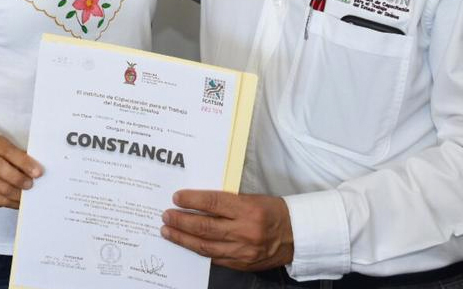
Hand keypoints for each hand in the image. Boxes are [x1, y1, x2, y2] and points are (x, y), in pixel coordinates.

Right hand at [0, 134, 42, 208]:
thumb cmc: (4, 157)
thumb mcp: (13, 150)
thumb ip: (24, 157)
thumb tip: (38, 170)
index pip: (7, 151)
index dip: (23, 162)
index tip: (37, 172)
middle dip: (17, 178)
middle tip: (31, 184)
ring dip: (16, 193)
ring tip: (28, 195)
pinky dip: (12, 202)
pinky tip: (20, 201)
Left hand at [161, 190, 293, 270]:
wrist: (296, 236)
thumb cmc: (273, 212)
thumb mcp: (252, 198)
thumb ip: (227, 202)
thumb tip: (198, 202)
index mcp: (248, 209)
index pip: (212, 203)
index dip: (191, 200)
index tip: (176, 198)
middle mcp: (245, 231)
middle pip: (204, 226)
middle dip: (181, 221)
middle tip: (166, 215)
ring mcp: (243, 251)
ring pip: (205, 246)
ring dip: (183, 238)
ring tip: (168, 231)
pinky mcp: (242, 264)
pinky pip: (215, 258)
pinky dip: (198, 251)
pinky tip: (187, 245)